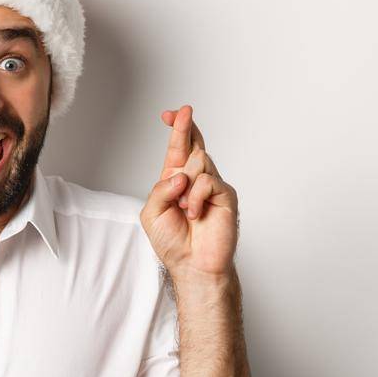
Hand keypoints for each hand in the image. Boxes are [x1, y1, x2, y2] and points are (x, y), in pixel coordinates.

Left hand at [140, 105, 239, 282]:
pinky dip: (195, 197)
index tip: (170, 113)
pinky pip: (208, 181)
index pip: (178, 150)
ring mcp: (212, 186)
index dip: (176, 130)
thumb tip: (181, 174)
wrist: (193, 264)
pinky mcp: (226, 195)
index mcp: (176, 181)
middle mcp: (195, 180)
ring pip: (199, 162)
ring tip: (184, 208)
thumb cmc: (172, 241)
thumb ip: (160, 189)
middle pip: (193, 145)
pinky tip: (195, 213)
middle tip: (180, 112)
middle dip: (183, 127)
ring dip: (185, 184)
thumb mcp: (152, 213)